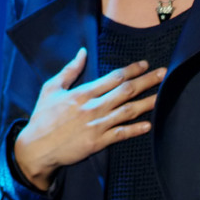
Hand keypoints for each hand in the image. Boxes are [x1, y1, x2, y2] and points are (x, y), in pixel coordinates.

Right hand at [14, 48, 165, 189]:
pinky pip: (120, 134)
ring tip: (163, 96)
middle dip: (147, 81)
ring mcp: (96, 125)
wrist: (36, 148)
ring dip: (147, 103)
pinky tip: (148, 125)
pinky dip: (135, 130)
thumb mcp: (51, 88)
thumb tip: (82, 52)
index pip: (113, 77)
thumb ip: (69, 70)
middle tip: (164, 74)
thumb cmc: (42, 117)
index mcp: (83, 93)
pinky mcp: (97, 142)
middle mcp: (93, 107)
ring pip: (127, 111)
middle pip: (126, 91)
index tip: (145, 64)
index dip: (131, 69)